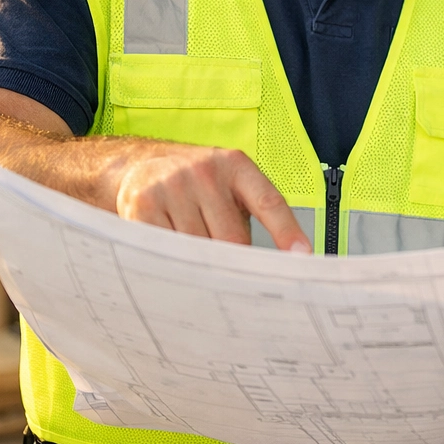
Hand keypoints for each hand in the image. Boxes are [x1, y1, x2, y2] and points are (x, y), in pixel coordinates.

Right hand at [109, 146, 310, 251]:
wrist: (141, 165)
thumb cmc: (197, 186)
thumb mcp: (228, 188)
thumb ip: (247, 217)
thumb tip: (262, 270)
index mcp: (236, 165)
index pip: (269, 201)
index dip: (287, 231)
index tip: (302, 256)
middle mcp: (205, 171)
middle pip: (232, 239)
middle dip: (233, 262)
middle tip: (232, 278)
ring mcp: (172, 186)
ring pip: (199, 250)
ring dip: (200, 265)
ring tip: (196, 261)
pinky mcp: (143, 205)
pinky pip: (167, 250)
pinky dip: (173, 263)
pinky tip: (173, 260)